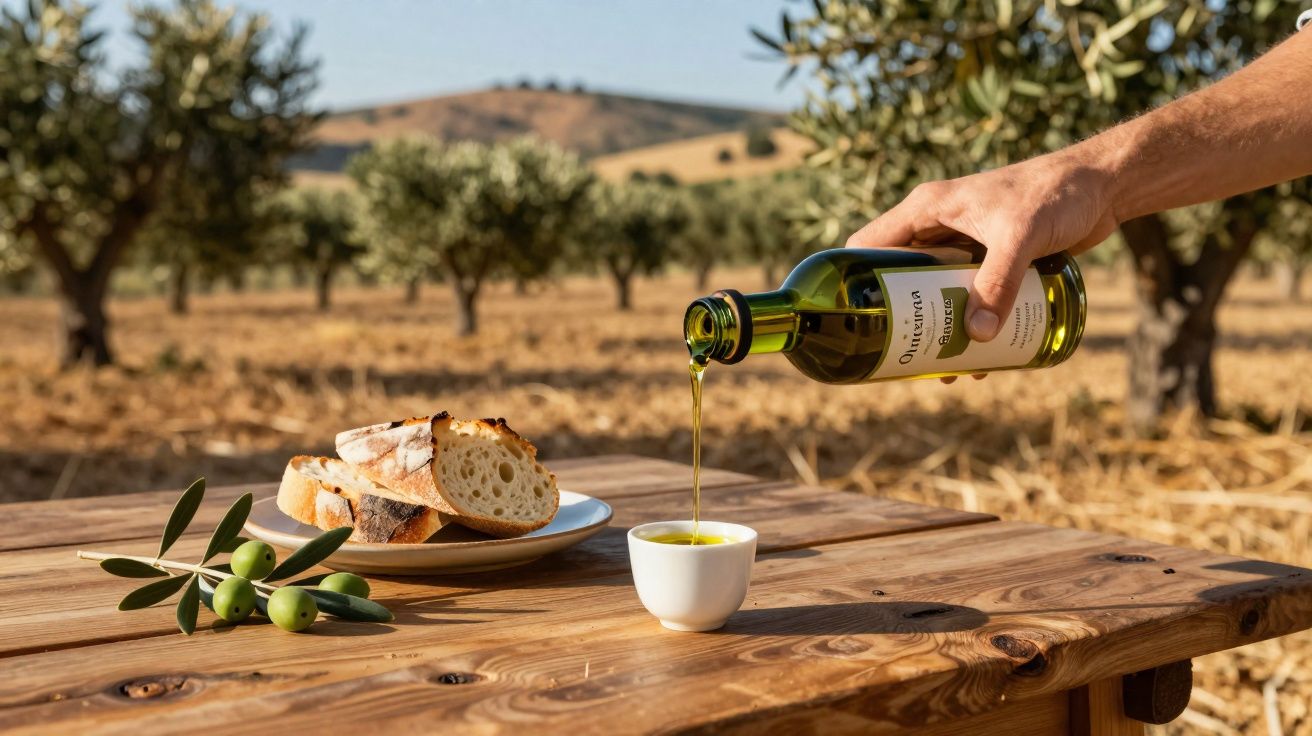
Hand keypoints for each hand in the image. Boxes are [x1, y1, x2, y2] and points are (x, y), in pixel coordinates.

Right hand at [846, 152, 1117, 342]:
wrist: (1103, 185)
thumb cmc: (1056, 194)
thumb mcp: (1020, 237)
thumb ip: (998, 283)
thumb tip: (977, 338)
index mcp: (927, 209)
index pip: (869, 245)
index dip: (854, 280)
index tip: (854, 319)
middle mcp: (938, 226)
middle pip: (900, 277)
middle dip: (901, 318)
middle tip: (902, 356)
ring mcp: (964, 244)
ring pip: (934, 291)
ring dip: (937, 327)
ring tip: (945, 367)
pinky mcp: (991, 258)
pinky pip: (968, 296)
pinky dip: (969, 323)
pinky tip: (982, 353)